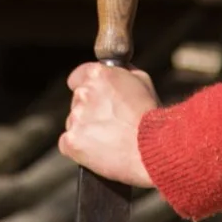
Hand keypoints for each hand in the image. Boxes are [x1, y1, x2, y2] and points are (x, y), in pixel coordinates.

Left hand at [59, 62, 157, 187]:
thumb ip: (124, 73)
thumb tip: (116, 70)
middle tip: (111, 123)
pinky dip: (80, 149)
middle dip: (90, 111)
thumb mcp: (143, 82)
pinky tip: (100, 151)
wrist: (153, 148)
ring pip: (74, 123)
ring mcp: (75, 118)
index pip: (77, 77)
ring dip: (86, 130)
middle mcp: (83, 93)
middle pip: (77, 102)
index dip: (87, 88)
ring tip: (110, 139)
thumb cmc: (152, 117)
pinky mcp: (71, 141)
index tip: (95, 98)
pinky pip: (68, 143)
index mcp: (98, 75)